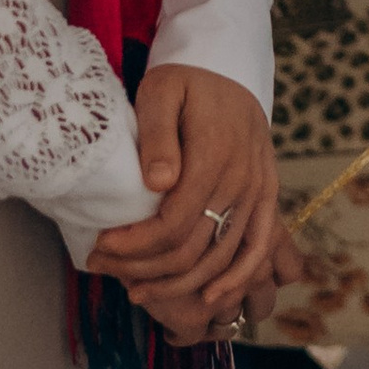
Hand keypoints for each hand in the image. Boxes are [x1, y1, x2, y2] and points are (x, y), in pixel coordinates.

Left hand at [89, 67, 284, 335]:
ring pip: (221, 259)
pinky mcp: (267, 196)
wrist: (229, 67)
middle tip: (104, 268)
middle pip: (192, 250)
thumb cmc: (187, 81)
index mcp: (214, 157)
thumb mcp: (162, 92)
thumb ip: (157, 136)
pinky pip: (259, 248)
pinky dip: (238, 280)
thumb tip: (157, 184)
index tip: (101, 247)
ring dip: (178, 285)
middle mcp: (242, 180)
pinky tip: (211, 301)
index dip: (135, 246)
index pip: (173, 225)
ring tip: (138, 290)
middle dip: (144, 269)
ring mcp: (258, 191)